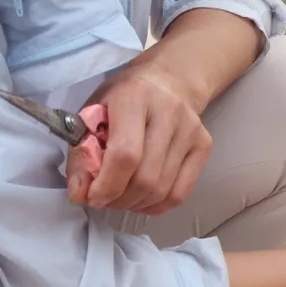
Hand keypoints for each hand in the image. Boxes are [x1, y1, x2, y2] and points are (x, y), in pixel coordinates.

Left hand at [66, 65, 211, 213]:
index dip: (107, 185)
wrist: (167, 81)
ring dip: (136, 204)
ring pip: (163, 189)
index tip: (91, 198)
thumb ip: (81, 155)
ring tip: (121, 199)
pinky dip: (158, 205)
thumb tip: (81, 195)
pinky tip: (143, 199)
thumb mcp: (91, 116)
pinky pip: (181, 192)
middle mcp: (169, 111)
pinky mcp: (204, 145)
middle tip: (104, 200)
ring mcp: (191, 129)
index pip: (125, 154)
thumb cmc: (121, 100)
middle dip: (119, 199)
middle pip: (146, 176)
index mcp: (134, 98)